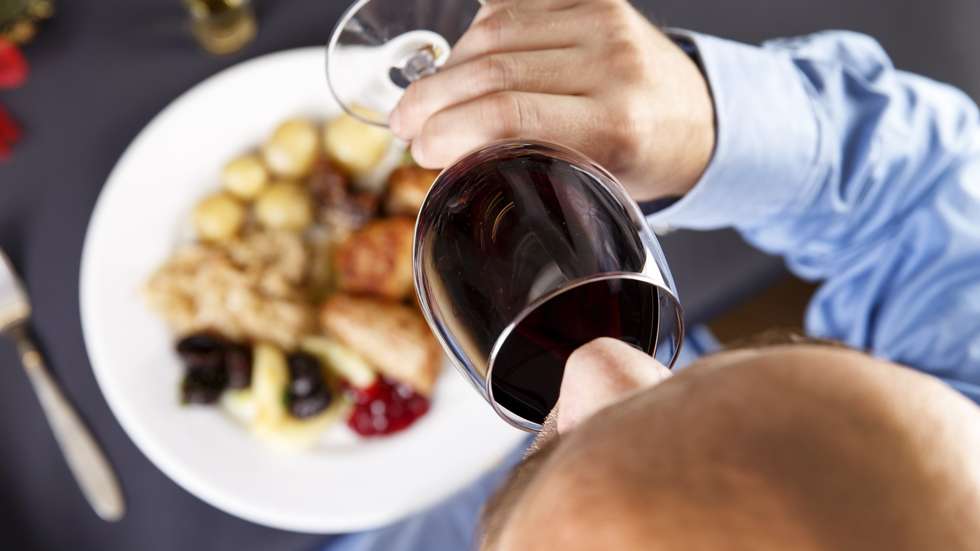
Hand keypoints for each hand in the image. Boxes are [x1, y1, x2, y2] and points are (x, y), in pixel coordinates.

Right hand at [389, 0, 715, 200]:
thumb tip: (445, 156)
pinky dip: (476, 34)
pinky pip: (514, 6)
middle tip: (404, 124)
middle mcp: (614, 65)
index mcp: (617, 124)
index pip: (512, 115)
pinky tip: (459, 62)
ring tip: (426, 98)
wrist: (698, 116)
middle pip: (495, 70)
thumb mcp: (592, 182)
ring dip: (449, 66)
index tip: (418, 147)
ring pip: (496, 31)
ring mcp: (605, 23)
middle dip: (434, 98)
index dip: (451, 129)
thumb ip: (525, 166)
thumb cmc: (643, 158)